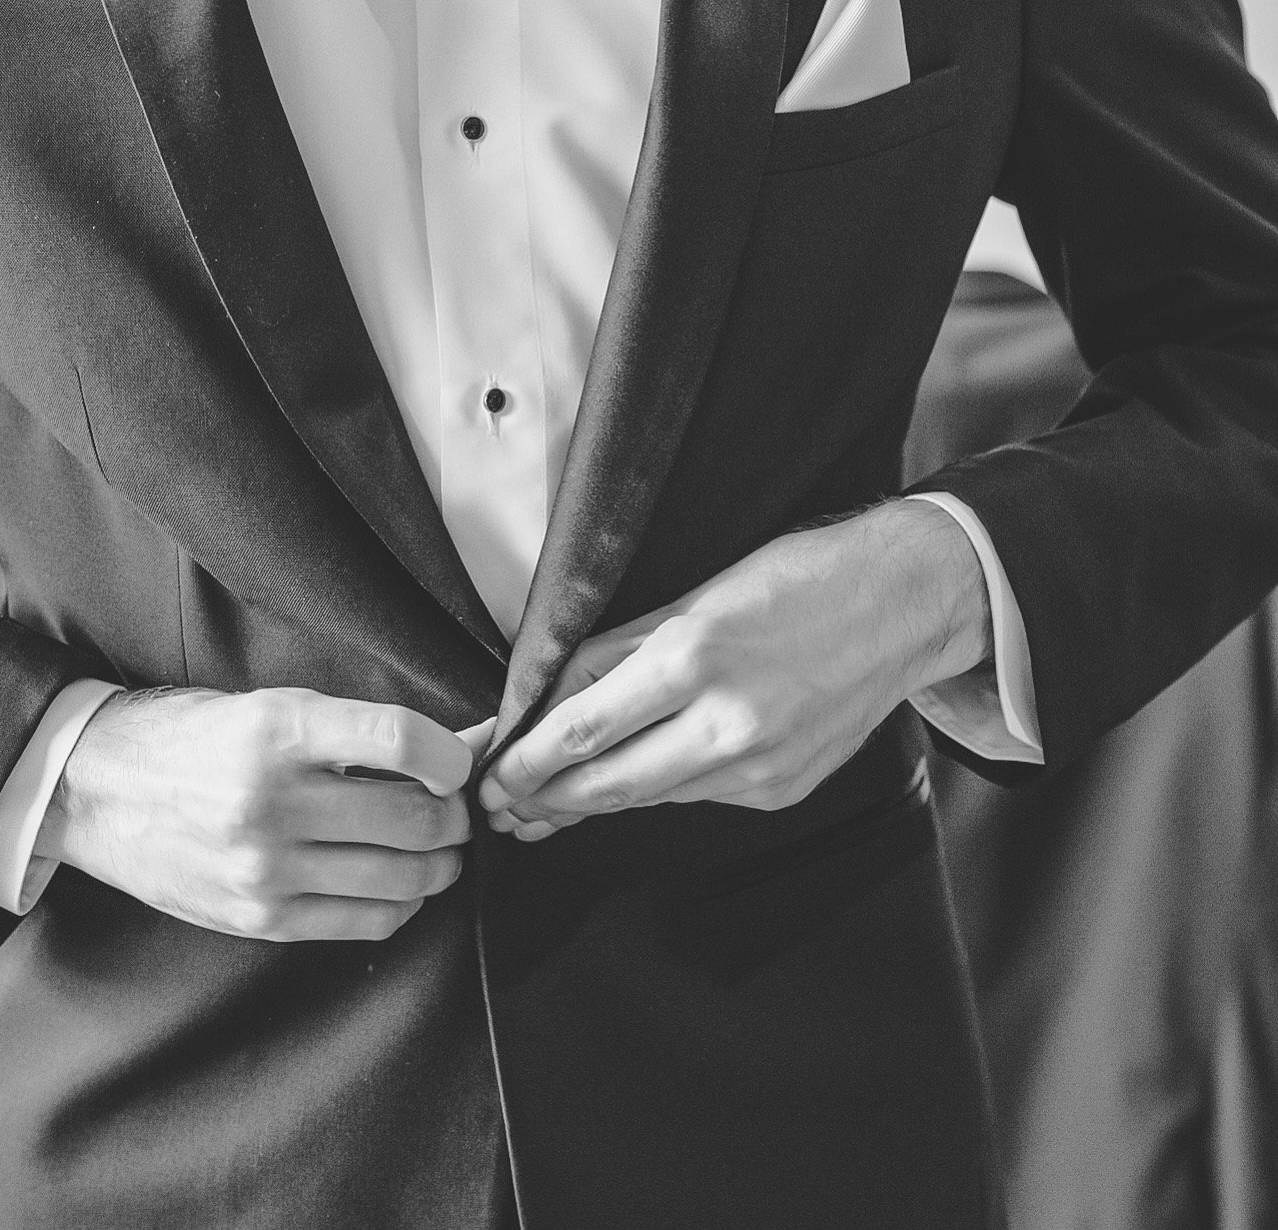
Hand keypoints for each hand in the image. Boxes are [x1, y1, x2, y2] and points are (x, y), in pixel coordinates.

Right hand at [38, 687, 493, 940]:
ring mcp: (264, 869)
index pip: (399, 739)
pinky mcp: (259, 919)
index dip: (452, 754)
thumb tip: (464, 744)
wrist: (100, 793)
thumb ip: (365, 730)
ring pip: (401, 877)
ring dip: (440, 863)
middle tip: (457, 808)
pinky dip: (402, 903)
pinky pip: (365, 921)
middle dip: (455, 816)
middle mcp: (271, 803)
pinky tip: (400, 883)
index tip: (460, 761)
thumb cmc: (201, 737)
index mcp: (278, 732)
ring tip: (439, 847)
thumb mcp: (277, 708)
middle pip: (412, 817)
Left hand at [479, 502, 989, 837]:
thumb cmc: (793, 582)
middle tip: (504, 809)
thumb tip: (546, 696)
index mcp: (692, 658)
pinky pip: (698, 796)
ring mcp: (759, 766)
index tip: (493, 776)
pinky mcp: (782, 790)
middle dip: (545, 801)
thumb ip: (615, 650)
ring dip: (594, 804)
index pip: (582, 730)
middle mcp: (726, 723)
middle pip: (607, 785)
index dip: (526, 763)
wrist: (899, 606)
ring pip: (650, 798)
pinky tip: (633, 781)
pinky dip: (660, 789)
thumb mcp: (691, 596)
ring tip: (547, 808)